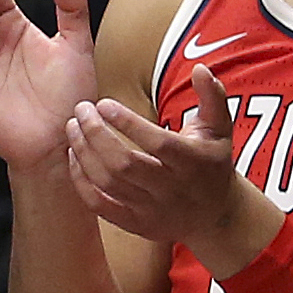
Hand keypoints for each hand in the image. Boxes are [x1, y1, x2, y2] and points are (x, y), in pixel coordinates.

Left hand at [62, 64, 280, 274]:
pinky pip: (100, 205)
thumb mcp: (220, 129)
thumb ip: (212, 96)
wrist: (215, 215)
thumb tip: (199, 67)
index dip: (127, 123)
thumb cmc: (212, 162)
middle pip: (125, 164)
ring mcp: (153, 210)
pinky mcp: (136, 224)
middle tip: (80, 110)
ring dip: (84, 153)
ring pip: (108, 183)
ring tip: (72, 127)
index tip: (103, 103)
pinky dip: (81, 181)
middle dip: (96, 135)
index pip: (156, 143)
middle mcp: (173, 189)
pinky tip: (74, 156)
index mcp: (194, 162)